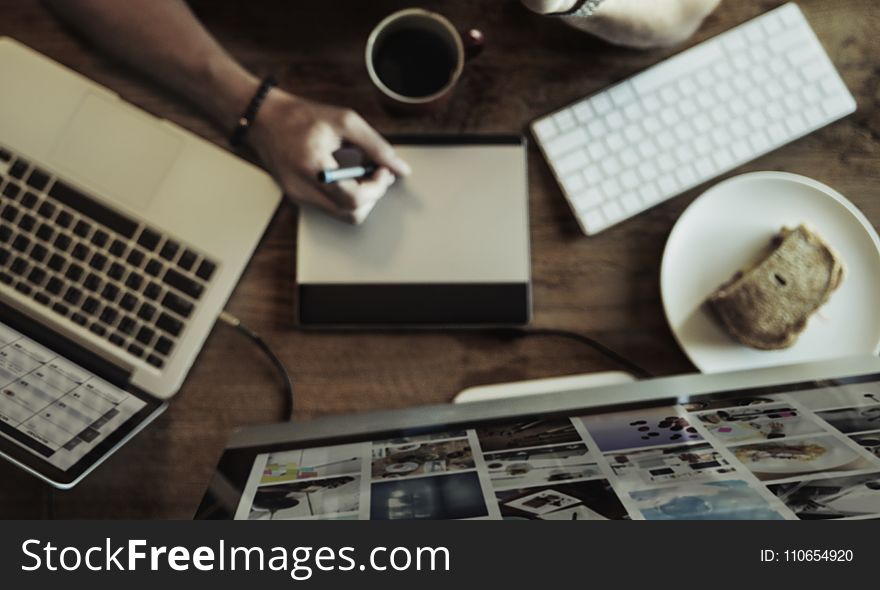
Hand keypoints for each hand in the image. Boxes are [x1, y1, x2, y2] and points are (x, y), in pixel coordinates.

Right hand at [249, 89, 410, 223]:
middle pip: (352, 215)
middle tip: (377, 173)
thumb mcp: (344, 121)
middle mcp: (303, 189)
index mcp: (313, 167)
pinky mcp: (298, 198)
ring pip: (343, 216)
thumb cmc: (301, 116)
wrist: (264, 119)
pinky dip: (345, 196)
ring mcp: (299, 197)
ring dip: (361, 198)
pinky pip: (330, 208)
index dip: (377, 188)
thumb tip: (400, 168)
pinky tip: (346, 176)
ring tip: (362, 173)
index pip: (355, 199)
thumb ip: (376, 146)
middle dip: (372, 196)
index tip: (383, 170)